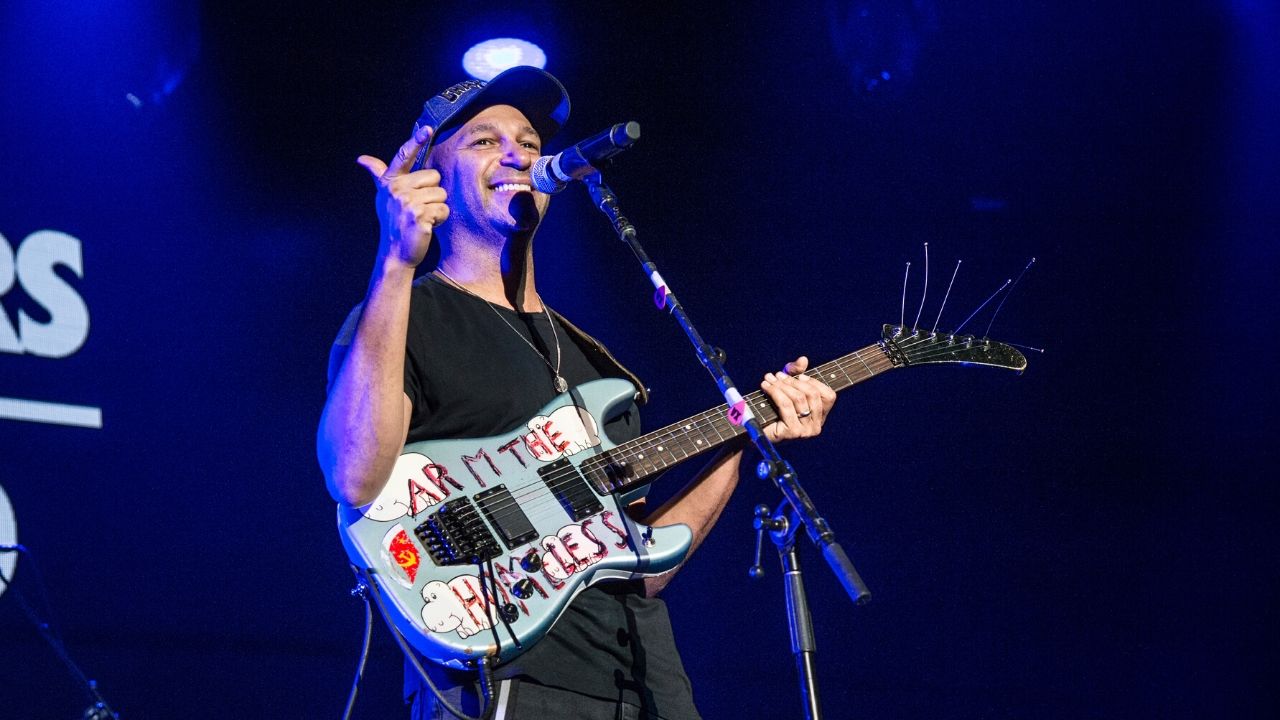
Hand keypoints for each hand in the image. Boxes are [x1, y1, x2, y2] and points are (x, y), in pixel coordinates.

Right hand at [356, 125, 449, 267]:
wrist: (395, 251)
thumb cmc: (393, 222)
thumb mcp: (383, 196)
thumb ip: (378, 174)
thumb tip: (361, 159)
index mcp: (391, 181)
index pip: (404, 155)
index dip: (415, 141)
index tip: (427, 128)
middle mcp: (397, 189)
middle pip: (435, 177)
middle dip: (432, 193)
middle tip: (418, 208)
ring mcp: (408, 202)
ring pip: (441, 194)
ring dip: (436, 208)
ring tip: (421, 218)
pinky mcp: (420, 215)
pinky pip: (443, 210)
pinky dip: (440, 220)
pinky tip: (426, 226)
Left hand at [760, 356, 835, 441]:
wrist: (754, 428)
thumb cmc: (772, 408)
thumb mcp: (786, 386)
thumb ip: (796, 372)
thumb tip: (803, 360)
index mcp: (820, 417)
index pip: (829, 396)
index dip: (815, 382)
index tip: (799, 376)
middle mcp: (816, 427)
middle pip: (812, 394)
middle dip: (793, 381)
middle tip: (777, 375)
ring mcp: (805, 432)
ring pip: (798, 398)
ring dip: (781, 385)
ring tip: (769, 379)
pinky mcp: (791, 432)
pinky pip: (785, 405)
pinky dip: (775, 392)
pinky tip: (765, 386)